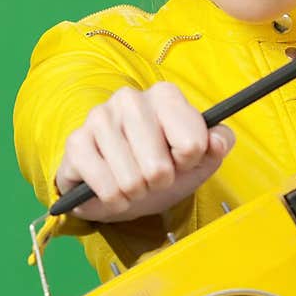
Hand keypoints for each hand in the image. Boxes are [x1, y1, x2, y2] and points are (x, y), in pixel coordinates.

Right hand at [55, 82, 233, 221]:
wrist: (122, 186)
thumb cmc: (164, 166)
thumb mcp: (201, 158)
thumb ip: (220, 143)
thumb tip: (217, 142)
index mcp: (165, 95)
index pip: (192, 144)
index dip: (189, 162)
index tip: (180, 160)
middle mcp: (129, 98)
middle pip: (159, 167)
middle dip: (160, 182)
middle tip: (154, 177)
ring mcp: (98, 117)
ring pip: (131, 179)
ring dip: (136, 192)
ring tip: (134, 183)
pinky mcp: (75, 142)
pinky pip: (104, 187)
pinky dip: (114, 200)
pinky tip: (114, 191)